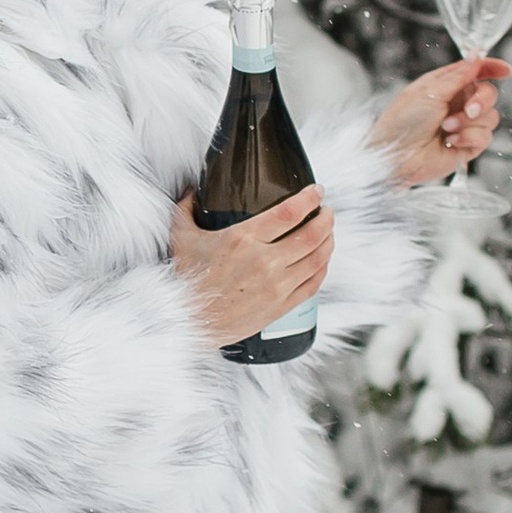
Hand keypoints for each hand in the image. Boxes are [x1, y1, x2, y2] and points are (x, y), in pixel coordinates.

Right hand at [173, 186, 333, 345]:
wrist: (191, 321)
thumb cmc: (187, 280)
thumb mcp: (182, 238)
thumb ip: (186, 210)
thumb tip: (191, 191)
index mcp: (243, 239)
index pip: (289, 212)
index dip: (309, 198)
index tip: (316, 191)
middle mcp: (264, 261)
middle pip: (312, 233)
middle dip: (326, 218)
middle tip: (326, 211)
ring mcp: (277, 285)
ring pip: (318, 257)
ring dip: (329, 240)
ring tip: (328, 231)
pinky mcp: (282, 305)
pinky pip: (314, 283)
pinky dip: (323, 267)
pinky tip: (322, 259)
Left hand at [371, 57, 508, 187]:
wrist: (396, 155)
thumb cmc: (402, 121)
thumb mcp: (430, 90)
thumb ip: (459, 75)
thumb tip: (476, 56)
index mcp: (445, 85)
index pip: (475, 71)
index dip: (492, 68)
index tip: (505, 70)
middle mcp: (457, 103)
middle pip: (489, 93)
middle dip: (482, 100)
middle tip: (468, 110)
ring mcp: (464, 125)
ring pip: (491, 117)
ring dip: (468, 123)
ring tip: (446, 129)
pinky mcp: (468, 146)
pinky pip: (485, 137)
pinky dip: (468, 138)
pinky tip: (450, 142)